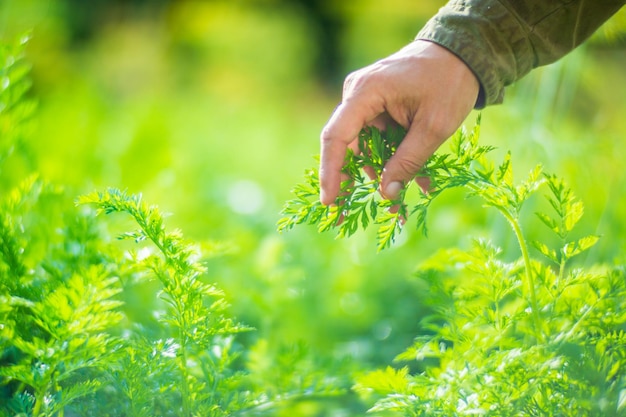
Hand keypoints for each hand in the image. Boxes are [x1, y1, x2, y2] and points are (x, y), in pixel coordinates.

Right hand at [319, 40, 479, 204]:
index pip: (336, 137)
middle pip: (347, 145)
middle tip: (354, 211)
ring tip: (400, 201)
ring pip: (364, 146)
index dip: (331, 172)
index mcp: (365, 92)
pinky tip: (413, 179)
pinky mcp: (377, 106)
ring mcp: (366, 100)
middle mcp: (357, 94)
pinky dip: (392, 158)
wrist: (463, 52)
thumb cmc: (450, 82)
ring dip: (381, 172)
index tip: (330, 201)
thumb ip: (408, 161)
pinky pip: (377, 138)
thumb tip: (386, 195)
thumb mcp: (434, 127)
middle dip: (356, 179)